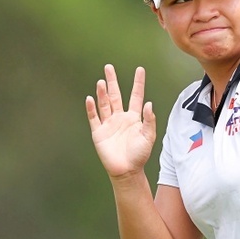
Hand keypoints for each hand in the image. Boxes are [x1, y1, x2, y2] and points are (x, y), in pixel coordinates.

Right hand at [85, 64, 155, 178]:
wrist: (127, 171)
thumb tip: (149, 104)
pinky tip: (90, 98)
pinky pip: (94, 118)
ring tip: (101, 81)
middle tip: (109, 67)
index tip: (140, 69)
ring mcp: (109, 124)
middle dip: (112, 81)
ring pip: (104, 104)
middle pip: (116, 95)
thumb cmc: (140, 155)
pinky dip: (91, 108)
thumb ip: (149, 120)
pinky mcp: (99, 132)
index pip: (136, 96)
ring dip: (102, 93)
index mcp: (134, 118)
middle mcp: (120, 118)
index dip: (138, 83)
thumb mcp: (148, 137)